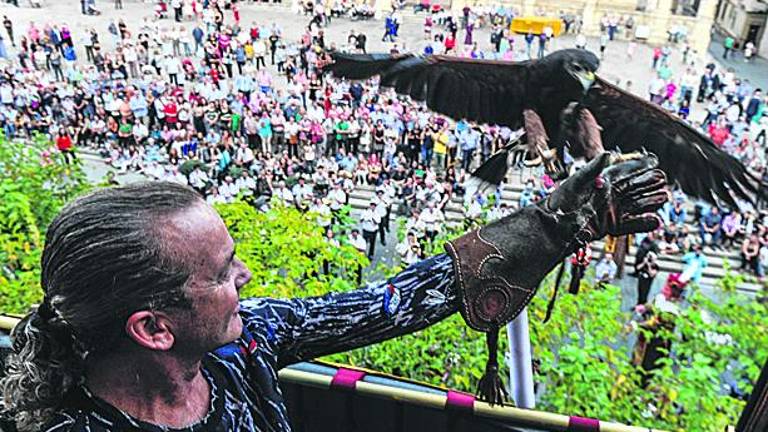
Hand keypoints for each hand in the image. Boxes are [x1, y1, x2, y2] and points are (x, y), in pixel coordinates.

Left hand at [544, 152, 667, 242]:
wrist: (553, 226)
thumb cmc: (561, 201)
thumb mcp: (577, 182)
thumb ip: (594, 169)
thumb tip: (609, 154)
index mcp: (601, 181)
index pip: (624, 171)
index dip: (639, 166)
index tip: (654, 160)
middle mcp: (608, 195)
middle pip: (633, 187)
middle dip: (649, 183)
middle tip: (663, 178)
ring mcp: (610, 211)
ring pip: (635, 205)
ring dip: (650, 201)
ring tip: (665, 196)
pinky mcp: (609, 226)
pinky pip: (629, 224)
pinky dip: (642, 223)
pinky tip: (656, 220)